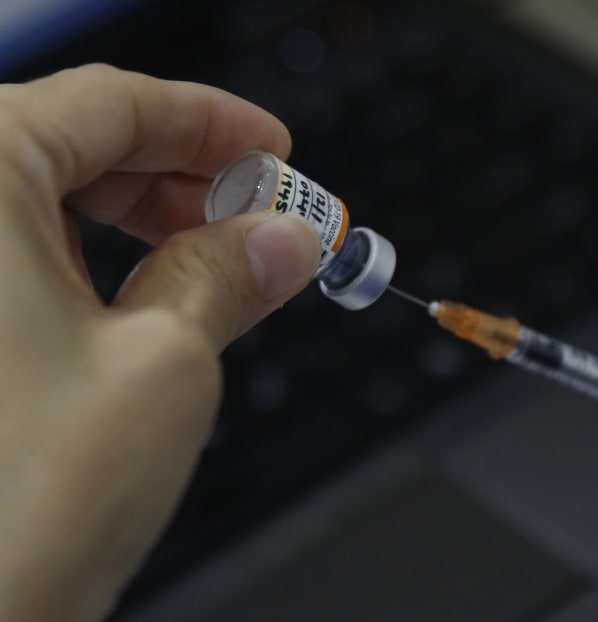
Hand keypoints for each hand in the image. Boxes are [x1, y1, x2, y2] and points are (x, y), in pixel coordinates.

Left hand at [0, 64, 319, 620]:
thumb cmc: (14, 509)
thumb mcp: (167, 362)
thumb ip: (231, 276)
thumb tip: (284, 237)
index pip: (112, 103)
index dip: (213, 122)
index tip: (273, 149)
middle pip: (78, 148)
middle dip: (186, 179)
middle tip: (264, 216)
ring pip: (47, 204)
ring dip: (145, 225)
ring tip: (222, 261)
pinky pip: (20, 259)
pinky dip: (96, 267)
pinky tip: (151, 297)